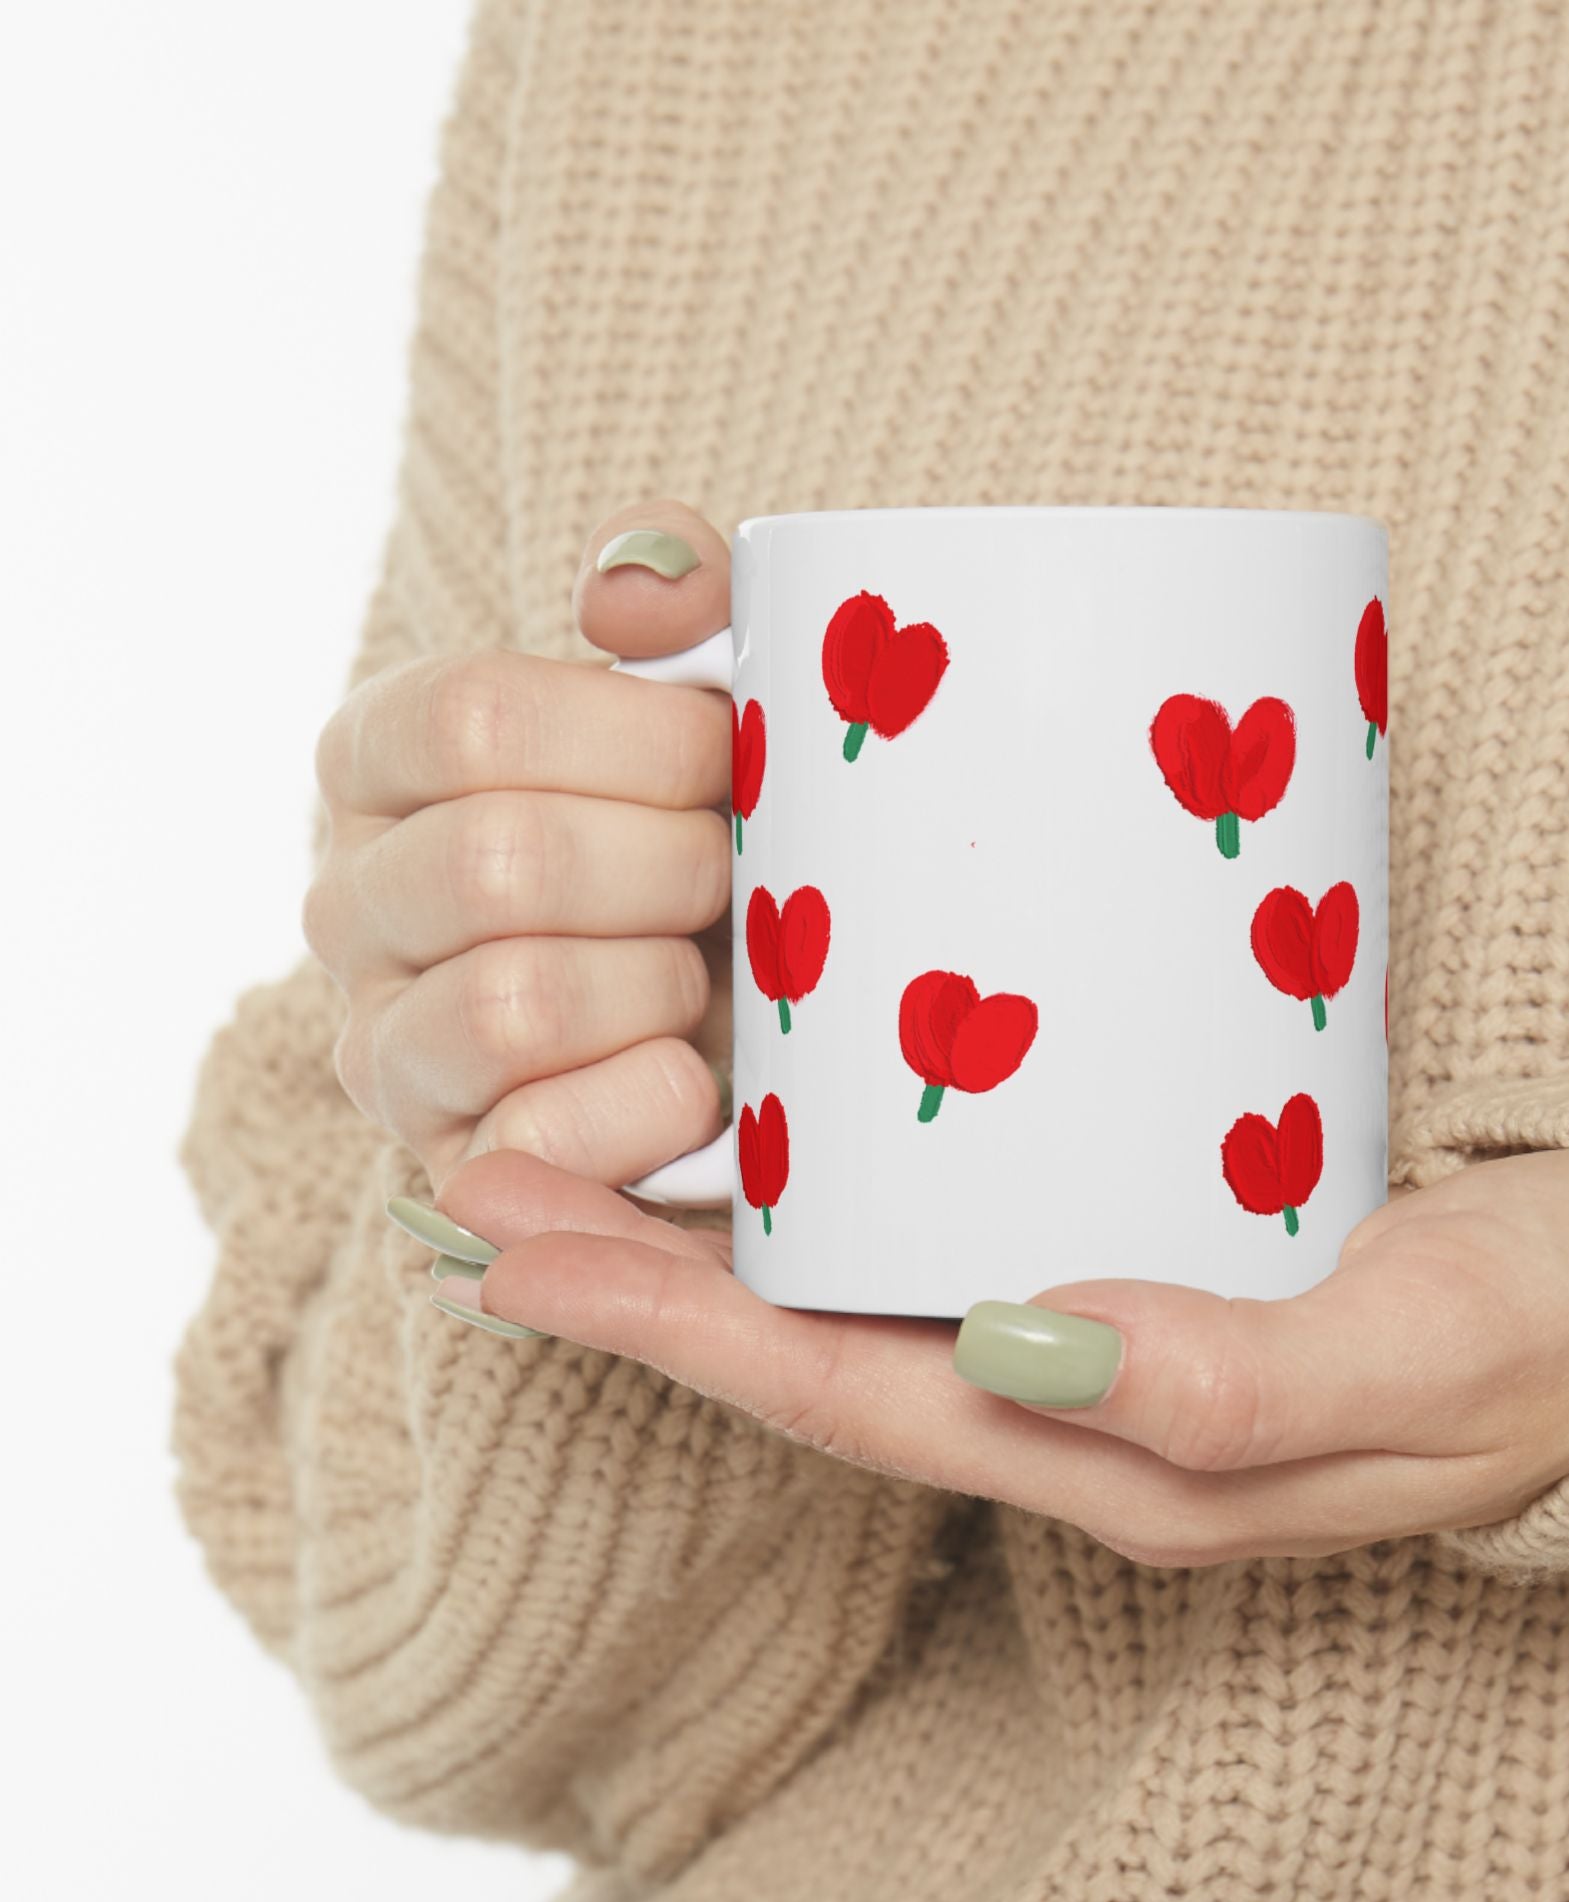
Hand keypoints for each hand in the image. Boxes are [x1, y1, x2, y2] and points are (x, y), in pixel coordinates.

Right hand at [305, 501, 735, 1191]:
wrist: (746, 1022)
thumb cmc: (711, 837)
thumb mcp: (707, 699)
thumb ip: (678, 598)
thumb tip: (629, 593)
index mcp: (383, 760)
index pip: (472, 718)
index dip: (639, 739)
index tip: (728, 757)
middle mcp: (349, 901)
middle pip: (500, 862)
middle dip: (671, 869)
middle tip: (736, 877)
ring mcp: (386, 1046)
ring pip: (513, 1002)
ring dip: (661, 986)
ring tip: (707, 977)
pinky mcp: (451, 1167)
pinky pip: (541, 1139)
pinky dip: (654, 1103)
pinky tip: (699, 1077)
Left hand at [422, 1145, 1568, 1564]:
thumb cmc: (1549, 1332)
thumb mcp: (1417, 1352)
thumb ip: (1234, 1377)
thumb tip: (1026, 1348)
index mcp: (1117, 1457)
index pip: (842, 1396)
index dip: (668, 1326)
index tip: (513, 1241)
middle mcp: (1083, 1404)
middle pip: (819, 1345)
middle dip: (643, 1271)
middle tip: (489, 1166)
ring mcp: (1111, 1331)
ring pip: (876, 1288)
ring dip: (726, 1220)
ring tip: (595, 1119)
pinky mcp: (1154, 1244)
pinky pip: (963, 1227)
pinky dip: (855, 1175)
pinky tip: (808, 1094)